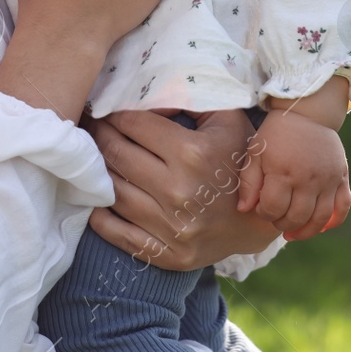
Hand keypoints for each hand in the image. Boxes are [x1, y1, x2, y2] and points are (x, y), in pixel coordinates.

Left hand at [85, 108, 281, 271]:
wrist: (260, 220)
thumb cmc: (238, 161)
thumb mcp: (227, 120)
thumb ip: (191, 97)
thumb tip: (148, 96)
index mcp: (192, 154)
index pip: (134, 125)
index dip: (113, 113)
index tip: (104, 109)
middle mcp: (179, 191)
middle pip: (117, 155)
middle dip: (99, 136)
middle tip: (90, 128)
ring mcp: (172, 227)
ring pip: (113, 192)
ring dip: (97, 171)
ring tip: (92, 158)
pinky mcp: (167, 255)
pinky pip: (117, 233)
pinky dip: (99, 215)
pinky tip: (97, 197)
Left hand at [235, 110, 350, 241]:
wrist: (307, 112)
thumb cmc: (276, 134)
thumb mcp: (256, 152)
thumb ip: (249, 182)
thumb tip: (244, 209)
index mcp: (284, 172)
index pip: (273, 208)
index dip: (264, 213)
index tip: (261, 207)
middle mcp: (308, 179)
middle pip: (297, 217)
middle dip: (283, 224)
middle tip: (276, 218)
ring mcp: (328, 179)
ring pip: (320, 218)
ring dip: (306, 231)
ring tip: (293, 232)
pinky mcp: (342, 177)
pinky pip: (343, 207)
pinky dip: (334, 222)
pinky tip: (320, 226)